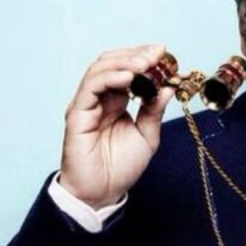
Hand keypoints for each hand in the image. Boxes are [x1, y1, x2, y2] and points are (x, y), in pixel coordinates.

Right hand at [59, 44, 176, 208]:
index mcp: (116, 101)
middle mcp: (100, 98)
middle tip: (158, 54)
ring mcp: (86, 103)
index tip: (165, 53)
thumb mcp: (147, 135)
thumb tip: (168, 86)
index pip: (126, 69)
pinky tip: (129, 77)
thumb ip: (154, 110)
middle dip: (136, 55)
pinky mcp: (77, 113)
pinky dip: (110, 77)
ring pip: (100, 69)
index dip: (144, 58)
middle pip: (112, 62)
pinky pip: (91, 87)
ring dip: (125, 62)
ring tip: (146, 63)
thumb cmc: (121, 167)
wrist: (102, 192)